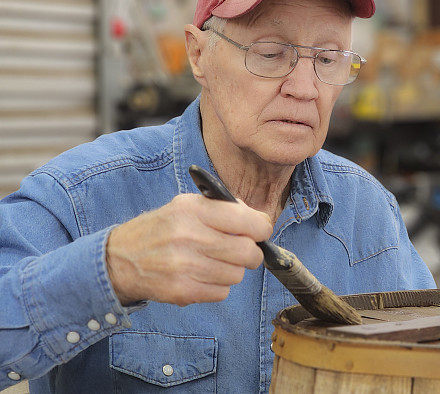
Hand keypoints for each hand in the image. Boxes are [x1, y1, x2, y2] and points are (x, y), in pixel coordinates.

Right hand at [107, 194, 268, 305]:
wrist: (119, 259)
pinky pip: (222, 292)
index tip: (259, 231)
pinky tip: (201, 276)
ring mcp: (185, 266)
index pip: (248, 221)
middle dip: (251, 253)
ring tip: (213, 262)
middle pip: (248, 252)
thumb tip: (260, 222)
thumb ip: (225, 209)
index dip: (261, 228)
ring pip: (237, 275)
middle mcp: (189, 236)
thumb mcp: (187, 206)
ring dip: (232, 270)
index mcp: (193, 210)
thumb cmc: (162, 229)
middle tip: (241, 251)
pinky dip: (218, 286)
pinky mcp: (182, 291)